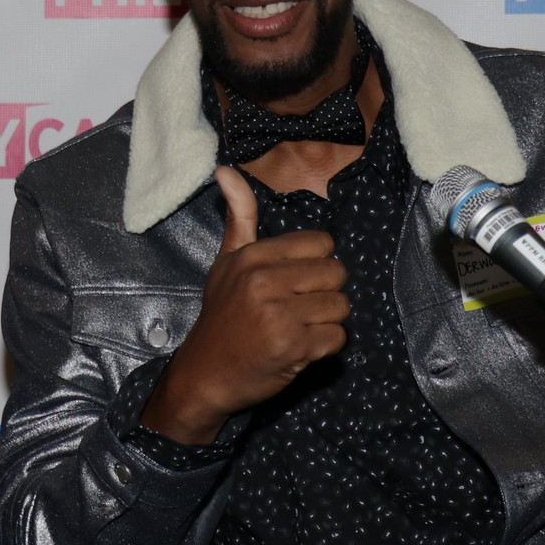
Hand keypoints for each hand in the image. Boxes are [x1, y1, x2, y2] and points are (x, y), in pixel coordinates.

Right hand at [139, 167, 348, 445]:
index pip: (322, 244)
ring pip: (341, 307)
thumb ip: (238, 216)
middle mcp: (264, 281)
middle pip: (336, 274)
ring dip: (326, 323)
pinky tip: (299, 349)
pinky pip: (337, 338)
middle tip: (296, 310)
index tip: (294, 283)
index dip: (315, 265)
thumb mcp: (226, 262)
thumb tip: (225, 169)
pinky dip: (324, 348)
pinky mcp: (292, 347)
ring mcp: (278, 315)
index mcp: (253, 257)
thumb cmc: (221, 316)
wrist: (204, 374)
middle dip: (324, 295)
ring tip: (297, 329)